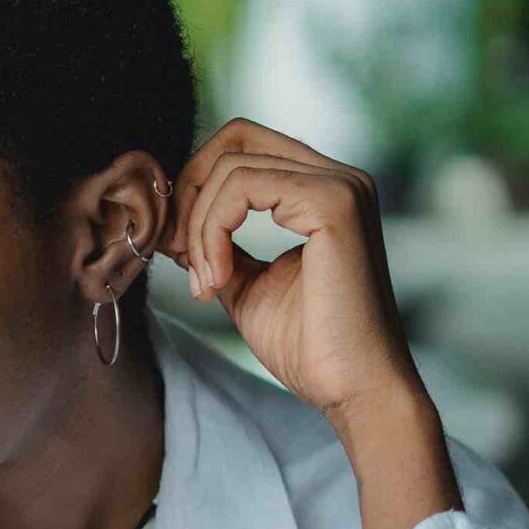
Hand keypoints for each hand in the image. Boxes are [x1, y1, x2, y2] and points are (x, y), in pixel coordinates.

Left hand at [163, 119, 424, 427]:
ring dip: (199, 226)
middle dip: (190, 192)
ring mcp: (340, 185)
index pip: (243, 147)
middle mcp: (339, 177)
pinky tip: (216, 279)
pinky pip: (241, 187)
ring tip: (204, 282)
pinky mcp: (333, 204)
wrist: (353, 390)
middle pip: (236, 138)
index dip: (196, 187)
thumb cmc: (309, 346)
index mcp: (323, 190)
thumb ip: (219, 244)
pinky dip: (212, 231)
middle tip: (178, 253)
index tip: (178, 247)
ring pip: (231, 166)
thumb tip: (175, 218)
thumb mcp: (247, 284)